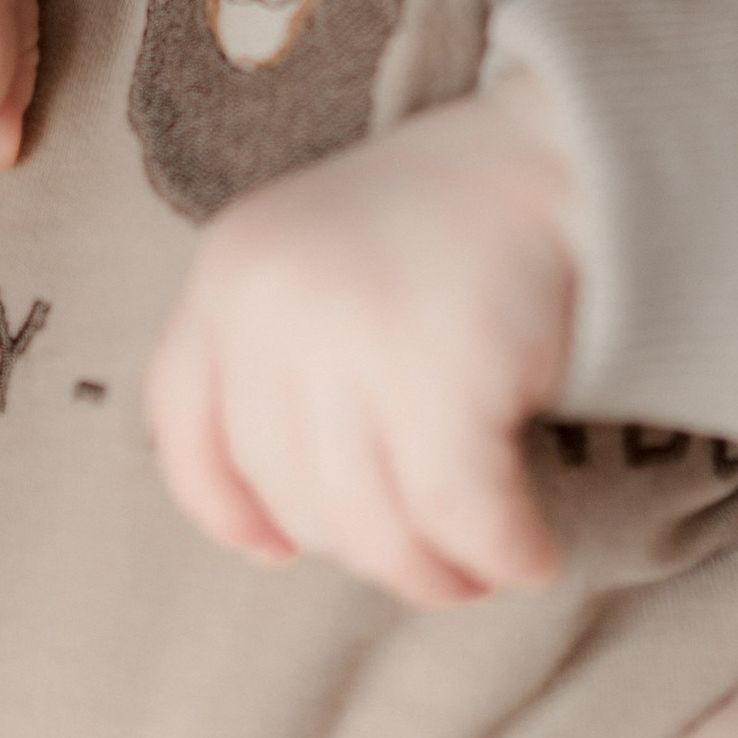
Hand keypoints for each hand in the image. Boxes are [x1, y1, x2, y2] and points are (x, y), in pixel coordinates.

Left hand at [145, 75, 580, 608]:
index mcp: (230, 273)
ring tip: (476, 570)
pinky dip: (501, 552)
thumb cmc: (437, 238)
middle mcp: (272, 302)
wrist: (556, 164)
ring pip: (367, 525)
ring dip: (430, 573)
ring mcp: (351, 333)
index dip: (225, 507)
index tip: (277, 549)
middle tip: (425, 553)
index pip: (182, 426)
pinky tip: (528, 553)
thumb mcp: (315, 270)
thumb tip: (269, 539)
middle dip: (360, 548)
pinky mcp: (442, 370)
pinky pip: (457, 516)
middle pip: (287, 493)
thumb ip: (273, 370)